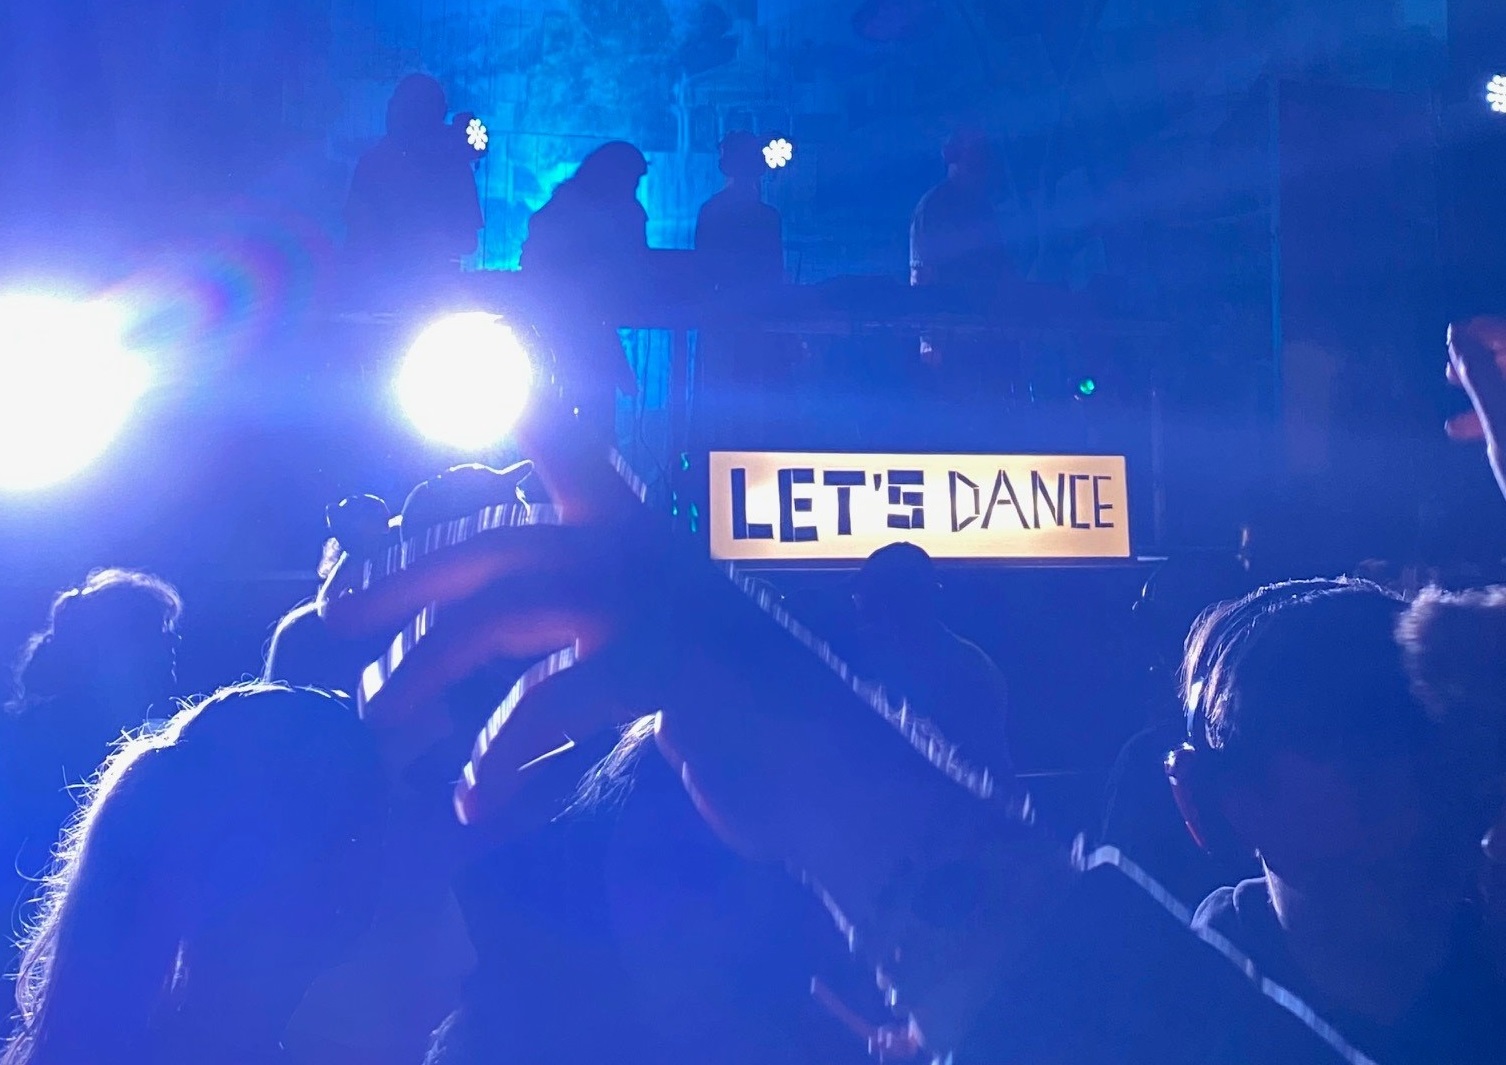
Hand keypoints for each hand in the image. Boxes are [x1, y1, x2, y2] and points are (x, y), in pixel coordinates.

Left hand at [318, 407, 981, 897]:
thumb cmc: (779, 725)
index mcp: (656, 543)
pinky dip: (499, 754)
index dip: (521, 415)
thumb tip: (563, 630)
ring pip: (502, 610)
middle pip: (499, 544)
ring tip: (377, 716)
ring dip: (424, 665)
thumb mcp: (685, 667)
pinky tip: (474, 802)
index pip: (575, 460)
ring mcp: (662, 603)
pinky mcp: (672, 665)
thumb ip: (611, 640)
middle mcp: (651, 557)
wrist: (865, 783)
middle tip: (333, 612)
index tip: (471, 365)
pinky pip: (546, 700)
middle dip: (406, 572)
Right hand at [1447, 317, 1505, 497]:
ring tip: (1457, 424)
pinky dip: (1505, 423)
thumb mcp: (1502, 421)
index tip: (1452, 337)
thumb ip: (1479, 374)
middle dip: (1487, 367)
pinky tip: (1484, 442)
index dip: (1488, 331)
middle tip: (1450, 380)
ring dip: (1491, 401)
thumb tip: (1458, 334)